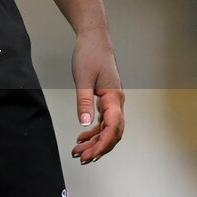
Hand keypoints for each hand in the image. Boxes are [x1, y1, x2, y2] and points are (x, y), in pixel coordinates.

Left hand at [70, 28, 124, 164]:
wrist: (94, 39)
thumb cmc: (90, 54)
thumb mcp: (83, 78)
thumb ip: (84, 101)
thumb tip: (84, 124)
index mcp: (114, 98)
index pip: (113, 128)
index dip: (103, 144)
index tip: (91, 155)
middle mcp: (117, 102)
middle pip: (112, 133)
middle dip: (99, 148)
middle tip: (82, 158)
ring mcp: (112, 101)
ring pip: (108, 129)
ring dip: (95, 142)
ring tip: (79, 151)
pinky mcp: (106, 99)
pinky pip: (103, 121)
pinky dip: (94, 131)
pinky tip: (83, 137)